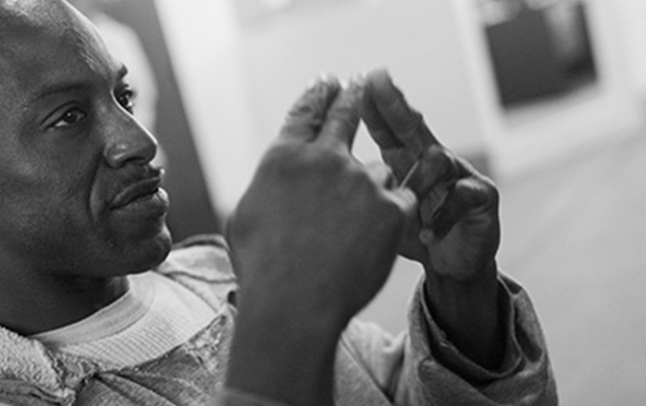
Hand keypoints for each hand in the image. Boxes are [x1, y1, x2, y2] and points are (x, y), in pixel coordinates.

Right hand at [225, 75, 415, 405]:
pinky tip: (380, 234)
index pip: (305, 113)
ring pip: (378, 172)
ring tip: (357, 228)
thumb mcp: (244, 220)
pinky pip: (401, 200)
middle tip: (360, 85)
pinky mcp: (392, 208)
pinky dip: (393, 215)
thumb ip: (265, 190)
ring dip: (372, 190)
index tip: (329, 82)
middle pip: (345, 115)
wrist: (295, 305)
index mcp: (283, 159)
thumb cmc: (262, 271)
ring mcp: (361, 182)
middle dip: (353, 97)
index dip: (318, 94)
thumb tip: (273, 183)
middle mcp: (323, 160)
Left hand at [359, 69, 502, 368]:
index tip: (350, 83)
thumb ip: (354, 191)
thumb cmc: (409, 234)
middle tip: (376, 81)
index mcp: (405, 158)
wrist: (451, 263)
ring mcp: (458, 173)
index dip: (369, 105)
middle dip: (393, 103)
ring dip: (417, 178)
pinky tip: (426, 234)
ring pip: (438, 157)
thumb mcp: (377, 212)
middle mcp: (432, 157)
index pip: (385, 126)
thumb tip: (308, 177)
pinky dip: (442, 216)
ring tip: (403, 200)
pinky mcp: (482, 196)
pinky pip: (463, 195)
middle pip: (412, 124)